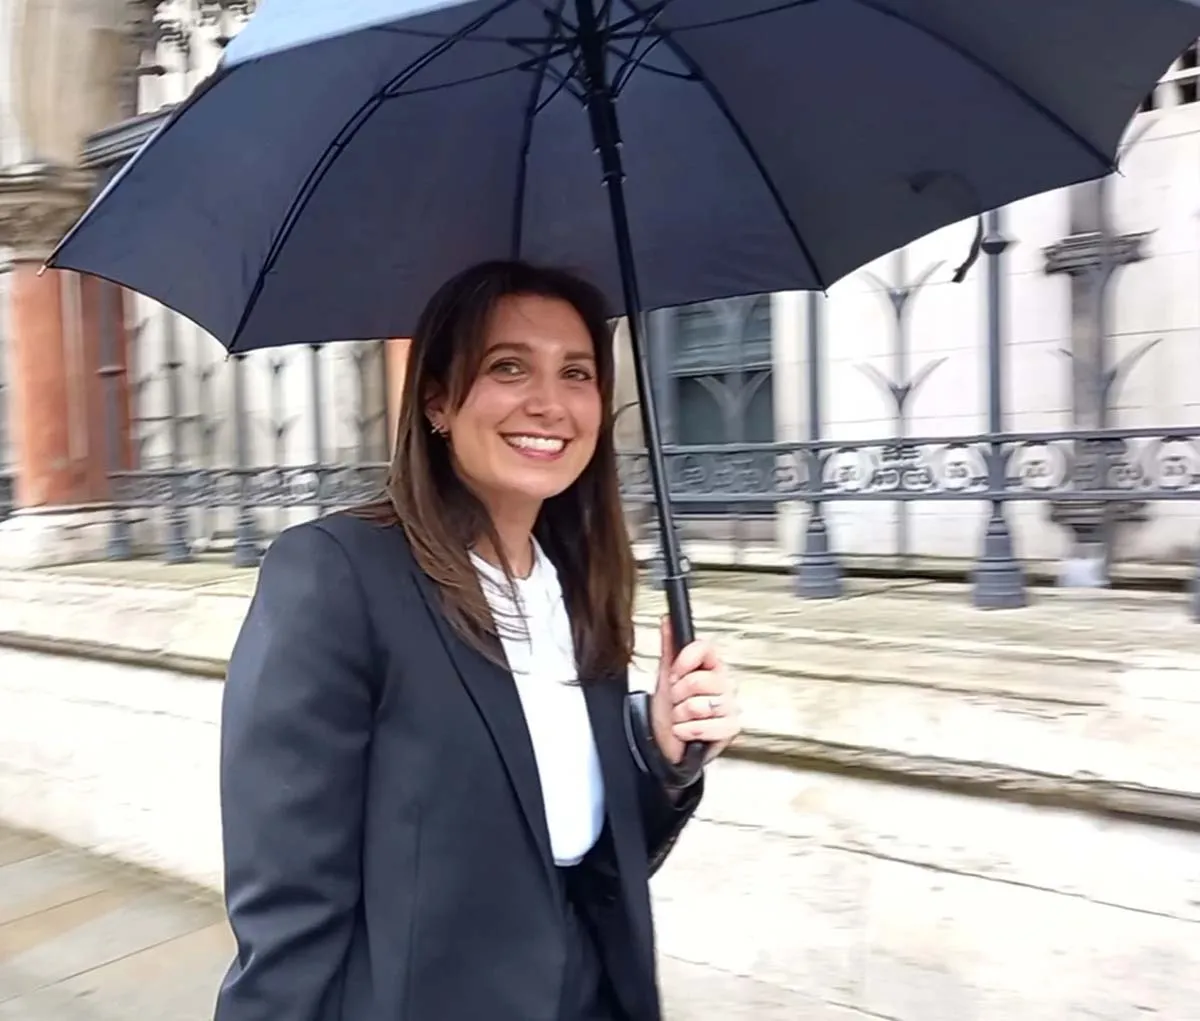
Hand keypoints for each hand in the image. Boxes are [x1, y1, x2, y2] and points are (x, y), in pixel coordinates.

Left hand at [651, 615, 740, 765]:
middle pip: (697, 681)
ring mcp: (730, 706)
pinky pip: (705, 727)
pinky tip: (687, 731)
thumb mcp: (665, 677)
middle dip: (677, 695)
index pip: (704, 649)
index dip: (683, 662)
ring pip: (698, 705)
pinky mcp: (731, 728)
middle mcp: (725, 684)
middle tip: (675, 702)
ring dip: (680, 716)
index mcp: (712, 666)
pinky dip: (688, 731)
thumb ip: (669, 647)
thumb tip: (667, 620)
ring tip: (681, 718)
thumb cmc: (669, 710)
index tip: (673, 675)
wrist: (666, 742)